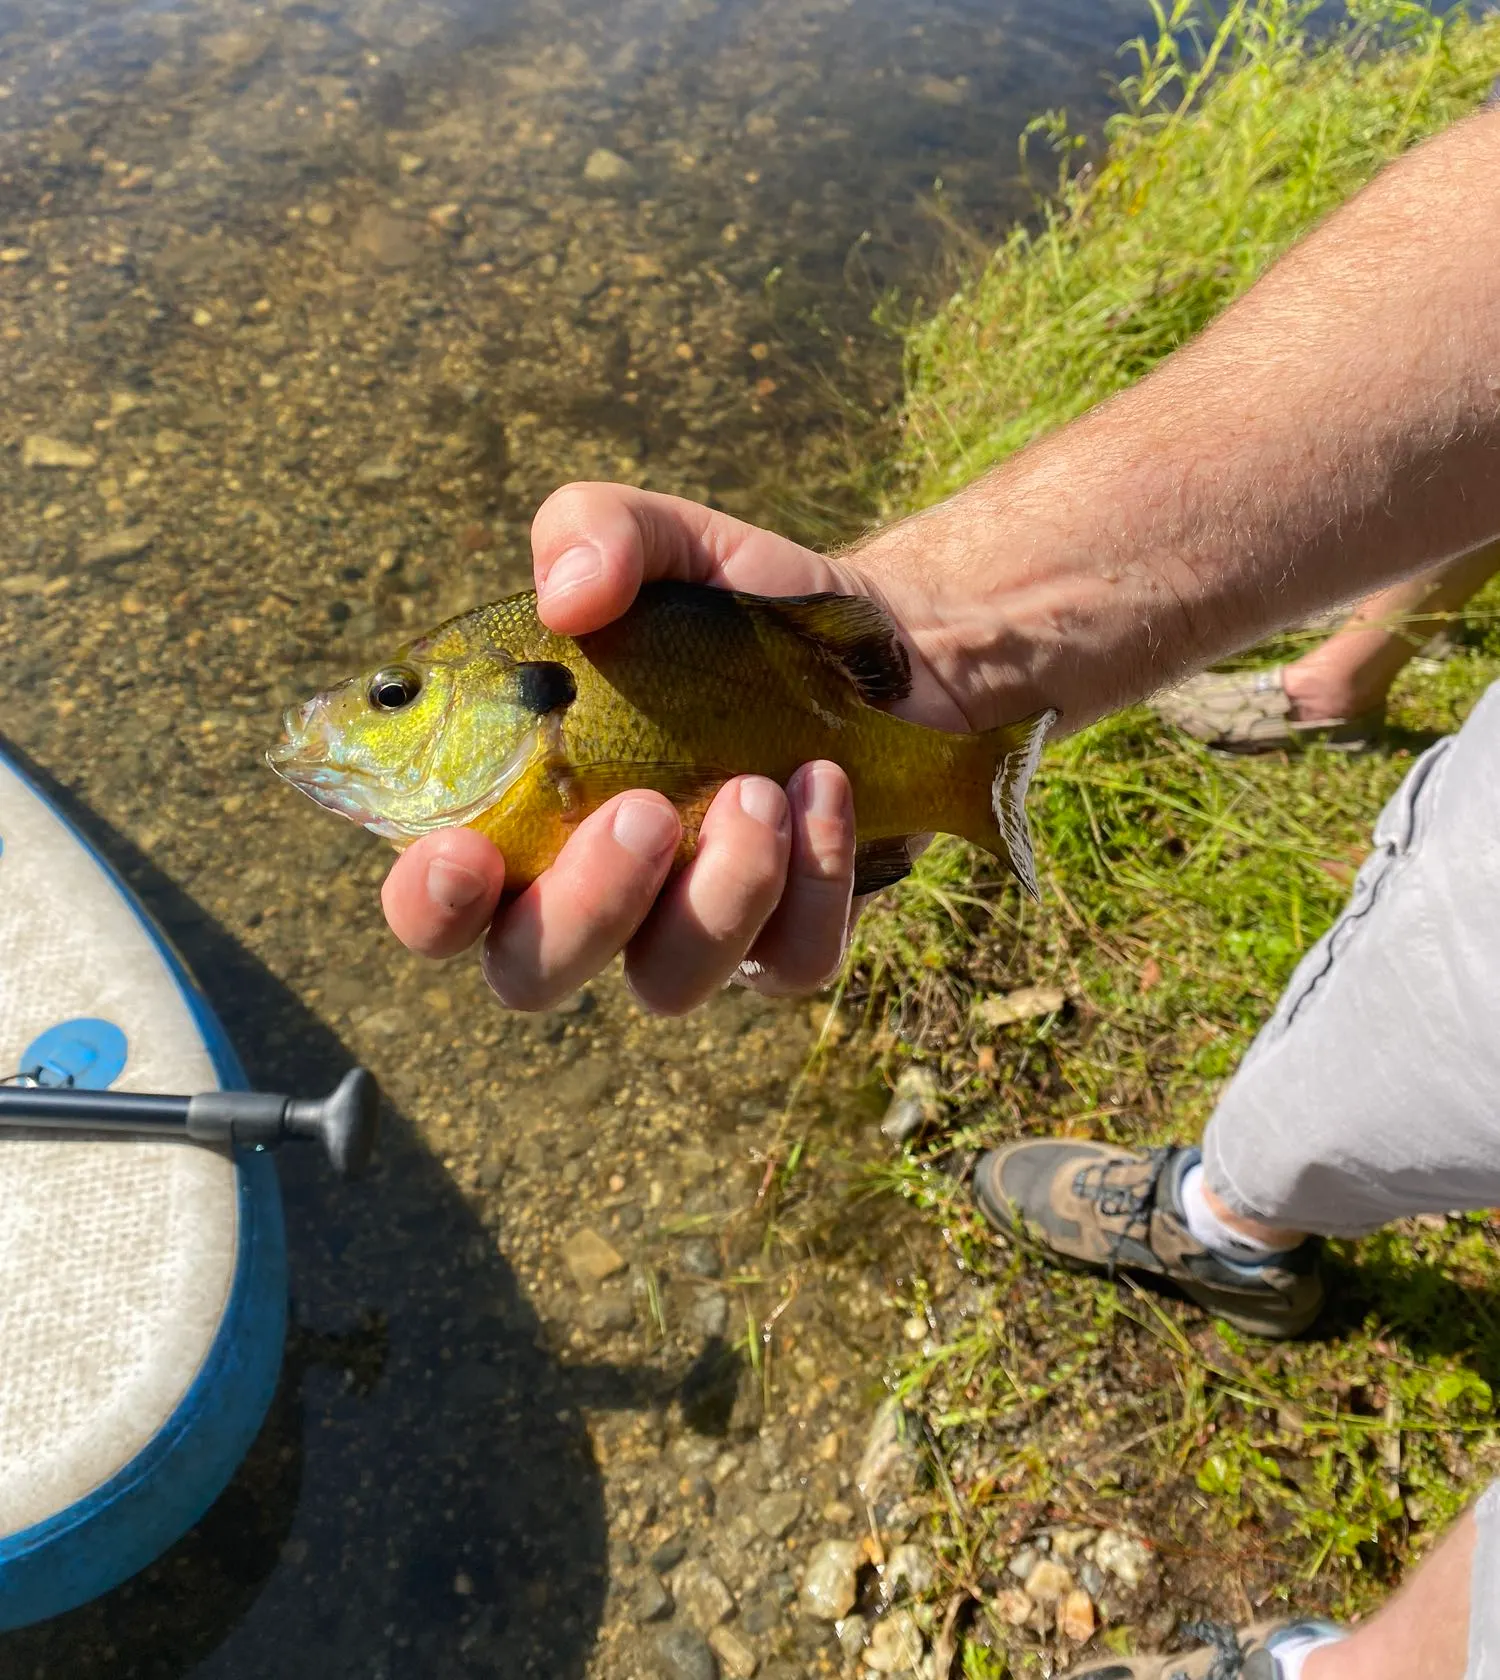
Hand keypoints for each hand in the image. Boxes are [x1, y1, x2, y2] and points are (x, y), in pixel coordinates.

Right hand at [380, 482, 976, 1012]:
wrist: (878, 648)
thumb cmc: (736, 613)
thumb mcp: (668, 543)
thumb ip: (594, 531)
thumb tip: (566, 596)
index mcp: (524, 817)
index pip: (435, 909)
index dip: (429, 905)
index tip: (465, 852)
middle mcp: (593, 897)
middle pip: (533, 973)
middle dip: (584, 906)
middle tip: (646, 811)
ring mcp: (691, 933)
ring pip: (668, 983)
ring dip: (716, 891)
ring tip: (758, 786)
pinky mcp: (788, 943)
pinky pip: (787, 963)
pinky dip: (810, 884)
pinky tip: (824, 789)